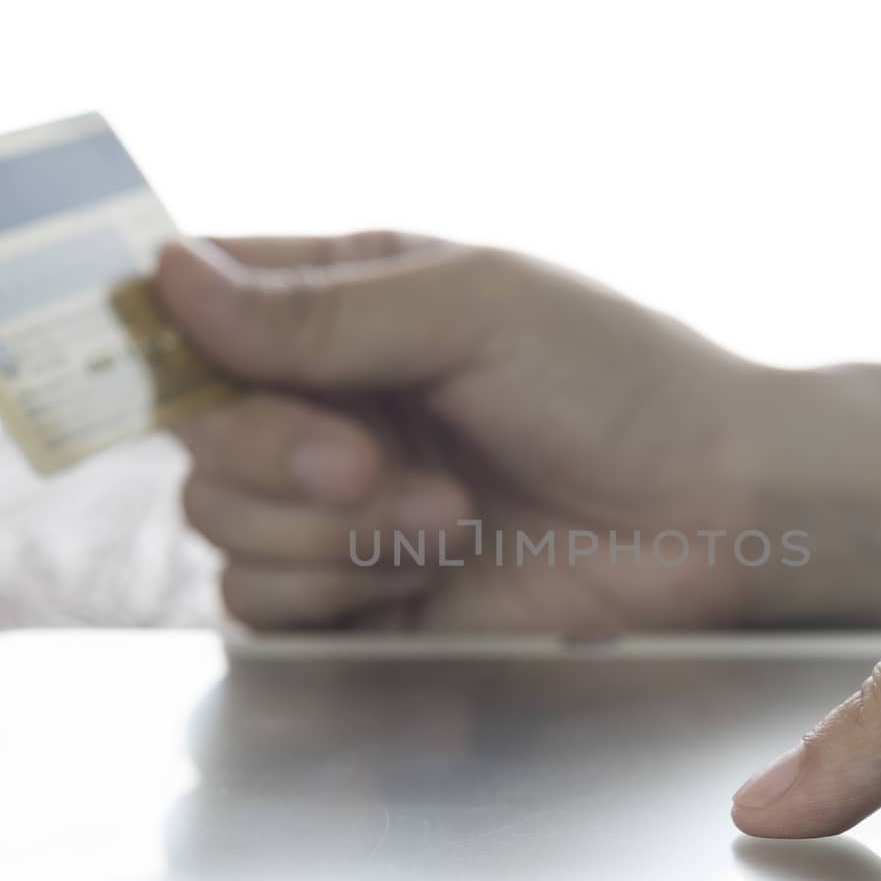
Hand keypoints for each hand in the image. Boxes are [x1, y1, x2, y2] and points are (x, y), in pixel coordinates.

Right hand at [155, 233, 797, 631]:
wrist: (715, 514)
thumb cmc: (621, 383)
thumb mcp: (474, 309)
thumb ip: (318, 311)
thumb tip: (167, 277)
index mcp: (346, 303)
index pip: (195, 307)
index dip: (165, 339)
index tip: (187, 366)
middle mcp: (328, 402)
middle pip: (194, 432)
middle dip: (273, 456)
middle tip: (369, 460)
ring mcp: (340, 504)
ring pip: (221, 525)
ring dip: (324, 530)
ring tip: (449, 516)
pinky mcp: (361, 597)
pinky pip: (264, 604)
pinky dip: (332, 589)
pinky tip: (434, 564)